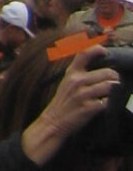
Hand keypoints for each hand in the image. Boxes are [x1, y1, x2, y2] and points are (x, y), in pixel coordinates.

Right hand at [22, 48, 118, 165]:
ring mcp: (83, 94)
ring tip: (112, 91)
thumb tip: (98, 63)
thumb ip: (79, 71)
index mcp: (72, 72)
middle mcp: (77, 81)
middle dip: (115, 77)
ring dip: (114, 89)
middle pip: (107, 72)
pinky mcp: (89, 107)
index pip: (85, 53)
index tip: (105, 52)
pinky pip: (107, 101)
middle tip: (115, 80)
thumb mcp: (67, 81)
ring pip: (110, 86)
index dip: (97, 49)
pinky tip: (104, 103)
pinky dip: (108, 102)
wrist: (54, 120)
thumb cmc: (63, 101)